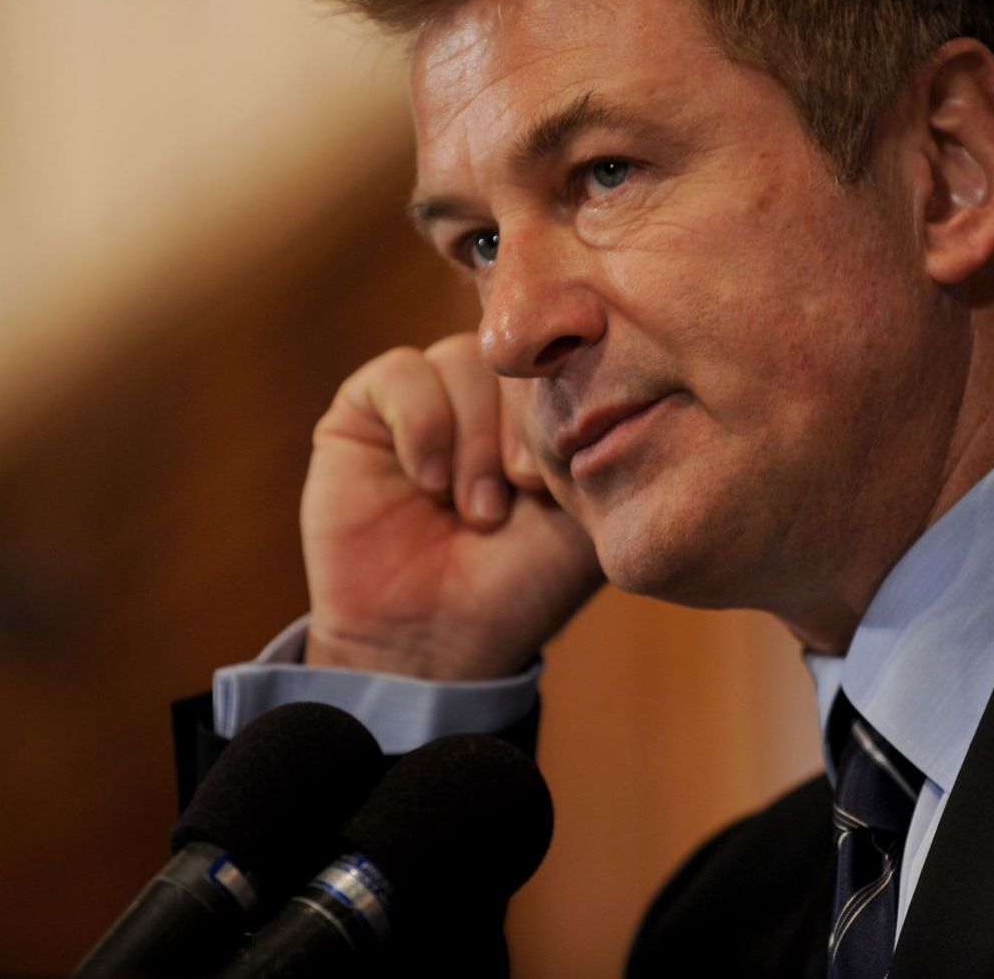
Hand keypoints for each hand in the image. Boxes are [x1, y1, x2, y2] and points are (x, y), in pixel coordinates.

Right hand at [299, 333, 601, 679]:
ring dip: (476, 438)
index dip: (570, 404)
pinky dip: (422, 424)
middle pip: (520, 351)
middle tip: (522, 491)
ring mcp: (430, 396)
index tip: (558, 480)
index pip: (570, 355)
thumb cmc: (519, 585)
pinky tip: (429, 482)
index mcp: (546, 409)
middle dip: (523, 425)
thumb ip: (610, 446)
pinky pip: (400, 371)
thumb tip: (628, 377)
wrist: (433, 641)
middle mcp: (490, 394)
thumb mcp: (589, 516)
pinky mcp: (366, 409)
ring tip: (477, 509)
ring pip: (465, 356)